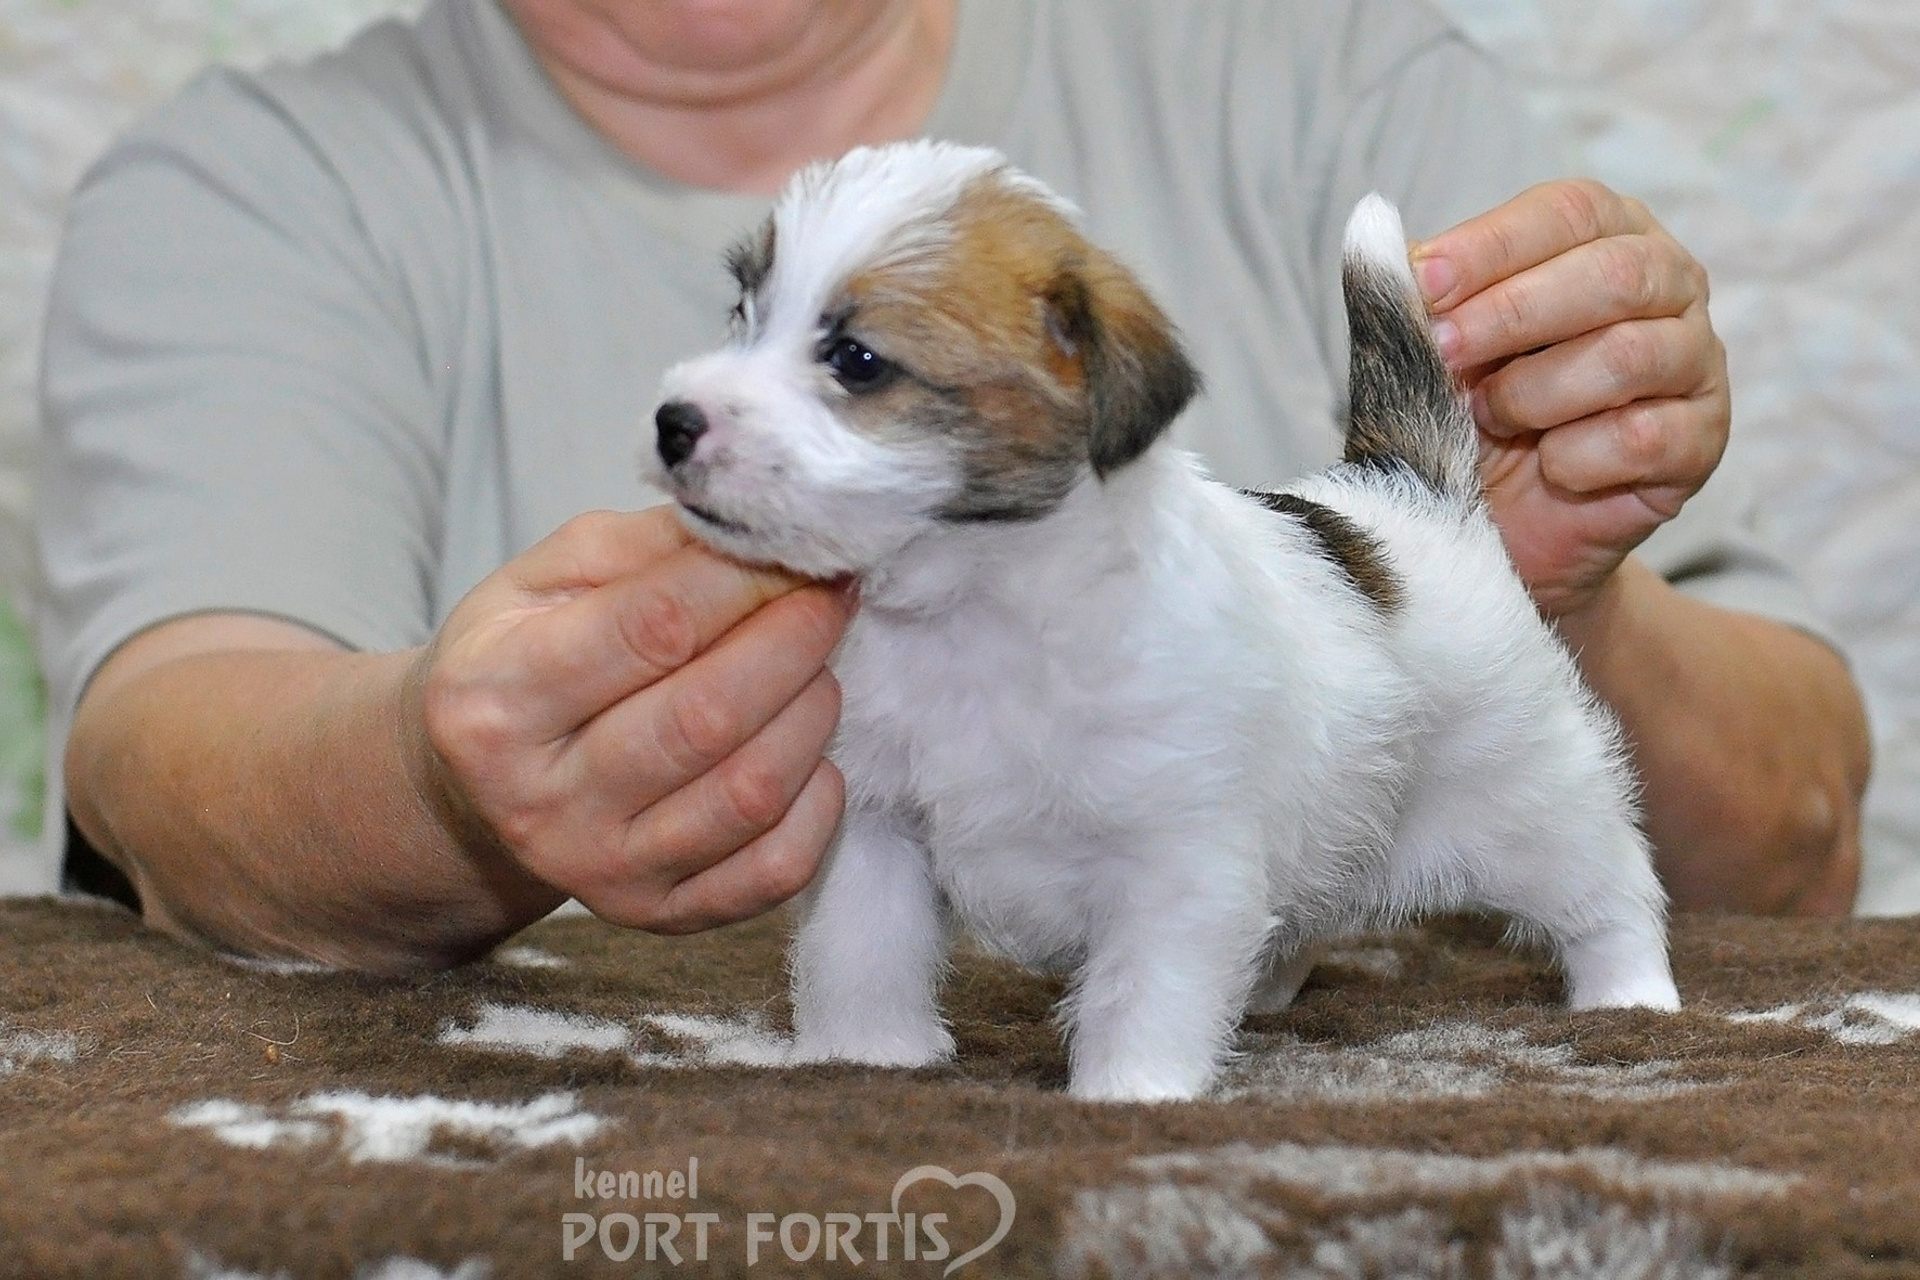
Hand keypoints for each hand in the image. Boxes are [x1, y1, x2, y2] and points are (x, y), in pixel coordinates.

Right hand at [408, 507, 852, 932]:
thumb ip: (646, 548)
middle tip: (830, 595)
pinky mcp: (657, 915)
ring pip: (749, 793)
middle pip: (707, 716)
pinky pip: (774, 870)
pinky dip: (819, 804)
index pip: (652, 629)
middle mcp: (541, 800)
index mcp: (497, 699)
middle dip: (794, 641)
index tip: (799, 546)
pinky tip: (810, 754)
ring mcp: (600, 871)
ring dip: (812, 714)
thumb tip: (760, 529)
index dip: (746, 581)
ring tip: (816, 666)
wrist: (470, 788)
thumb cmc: (522, 661)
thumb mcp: (545, 580)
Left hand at [1410, 179, 1729, 618]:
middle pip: (1613, 274)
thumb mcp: (1430, 350)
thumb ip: (1412, 295)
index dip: (1493, 245)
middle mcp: (1669, 284)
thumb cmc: (1469, 414)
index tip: (1423, 282)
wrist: (1498, 525)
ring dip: (1536, 393)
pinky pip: (1645, 438)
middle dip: (1513, 315)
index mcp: (1607, 234)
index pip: (1567, 212)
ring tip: (1490, 420)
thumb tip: (1374, 235)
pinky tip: (1548, 468)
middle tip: (1445, 354)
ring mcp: (1695, 361)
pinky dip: (1576, 458)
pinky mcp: (1702, 440)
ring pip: (1632, 355)